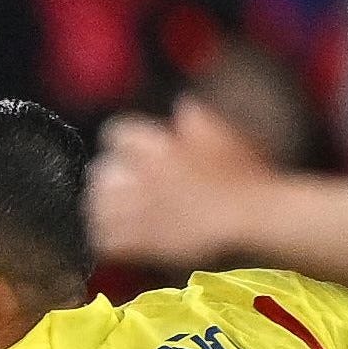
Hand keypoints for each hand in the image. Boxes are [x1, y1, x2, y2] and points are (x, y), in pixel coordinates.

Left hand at [86, 98, 272, 273]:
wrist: (252, 218)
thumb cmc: (244, 174)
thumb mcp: (222, 134)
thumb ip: (195, 117)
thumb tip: (180, 106)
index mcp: (157, 145)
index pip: (114, 133)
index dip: (121, 144)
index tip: (129, 154)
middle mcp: (140, 175)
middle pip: (99, 171)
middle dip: (109, 178)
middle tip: (124, 187)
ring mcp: (137, 209)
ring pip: (95, 206)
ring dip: (103, 209)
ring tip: (116, 214)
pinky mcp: (139, 242)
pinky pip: (102, 240)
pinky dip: (106, 240)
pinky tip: (118, 240)